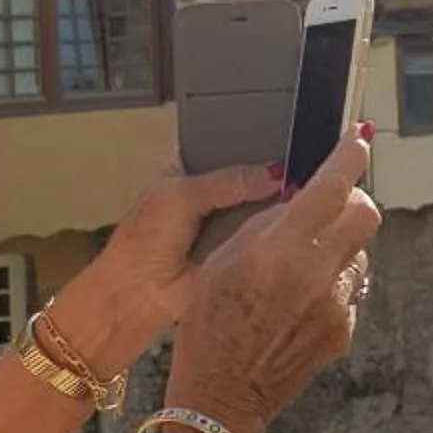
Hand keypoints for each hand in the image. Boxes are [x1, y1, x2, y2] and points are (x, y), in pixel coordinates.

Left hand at [49, 159, 280, 378]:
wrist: (139, 295)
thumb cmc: (144, 241)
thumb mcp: (182, 195)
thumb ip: (227, 180)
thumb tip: (274, 174)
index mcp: (188, 168)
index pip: (225, 145)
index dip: (249, 141)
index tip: (276, 137)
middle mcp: (210, 193)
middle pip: (249, 176)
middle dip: (266, 175)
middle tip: (290, 169)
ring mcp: (226, 223)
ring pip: (260, 206)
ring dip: (271, 205)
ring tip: (293, 195)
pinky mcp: (240, 249)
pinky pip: (264, 235)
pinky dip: (272, 231)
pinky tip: (287, 222)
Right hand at [167, 131, 379, 432]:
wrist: (221, 395)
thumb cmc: (209, 325)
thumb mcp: (223, 260)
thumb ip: (266, 224)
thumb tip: (298, 200)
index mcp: (284, 249)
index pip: (333, 185)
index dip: (351, 154)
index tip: (360, 137)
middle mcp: (319, 274)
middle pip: (365, 215)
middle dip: (354, 200)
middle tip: (332, 202)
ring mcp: (336, 305)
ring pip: (359, 253)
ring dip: (339, 246)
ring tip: (301, 263)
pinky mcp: (342, 330)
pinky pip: (350, 290)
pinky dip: (333, 282)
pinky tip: (300, 298)